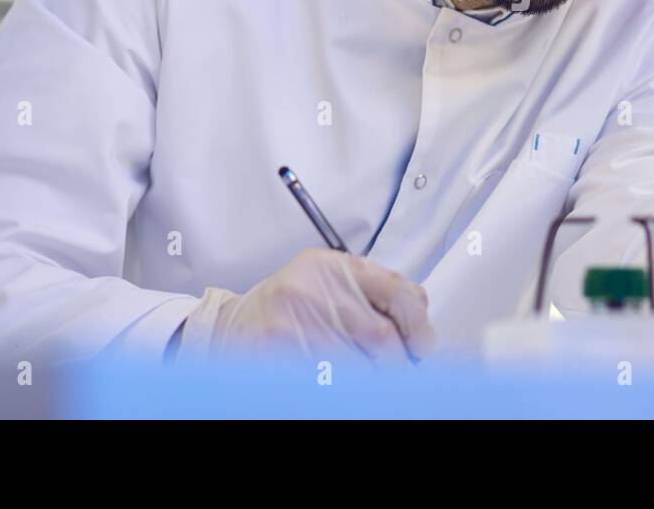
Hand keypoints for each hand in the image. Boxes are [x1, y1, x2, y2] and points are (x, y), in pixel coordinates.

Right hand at [173, 249, 435, 364]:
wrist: (230, 325)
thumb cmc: (287, 306)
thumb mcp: (331, 283)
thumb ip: (375, 293)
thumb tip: (422, 325)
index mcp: (335, 267)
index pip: (397, 292)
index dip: (418, 327)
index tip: (423, 348)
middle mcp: (316, 289)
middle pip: (381, 338)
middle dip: (395, 363)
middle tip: (397, 374)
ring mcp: (295, 320)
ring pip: (359, 366)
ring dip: (369, 380)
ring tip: (366, 379)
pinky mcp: (278, 351)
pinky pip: (327, 380)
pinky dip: (343, 386)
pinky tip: (333, 379)